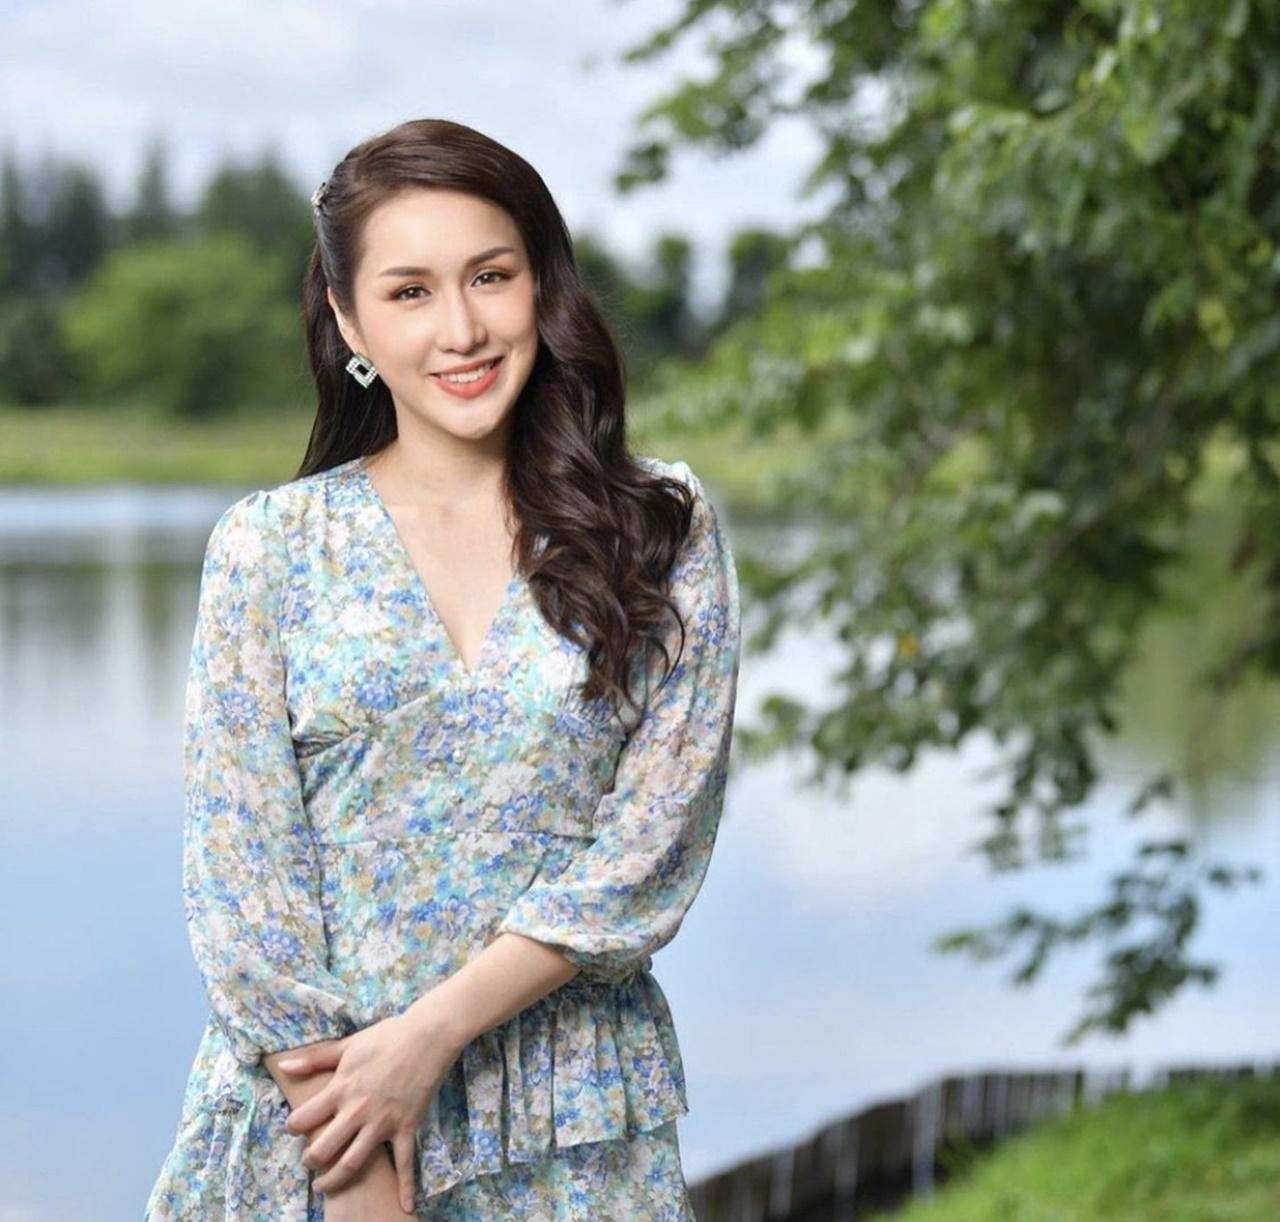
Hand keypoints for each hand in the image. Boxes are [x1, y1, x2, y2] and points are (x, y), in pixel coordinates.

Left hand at [278, 1009, 461, 1210]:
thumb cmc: (387, 1036)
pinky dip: (405, 1187)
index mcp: (341, 1088)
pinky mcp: (407, 1127)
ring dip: (335, 1180)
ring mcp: (383, 1123)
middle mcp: (358, 1111)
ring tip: (324, 1187)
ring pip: (353, 1163)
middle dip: (310, 1160)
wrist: (428, 1035)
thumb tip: (285, 1066)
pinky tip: (405, 1207)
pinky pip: (405, 1163)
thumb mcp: (348, 1044)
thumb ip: (316, 1058)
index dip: (293, 1126)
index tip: (295, 1127)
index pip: (303, 1119)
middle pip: (323, 1149)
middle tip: (310, 1161)